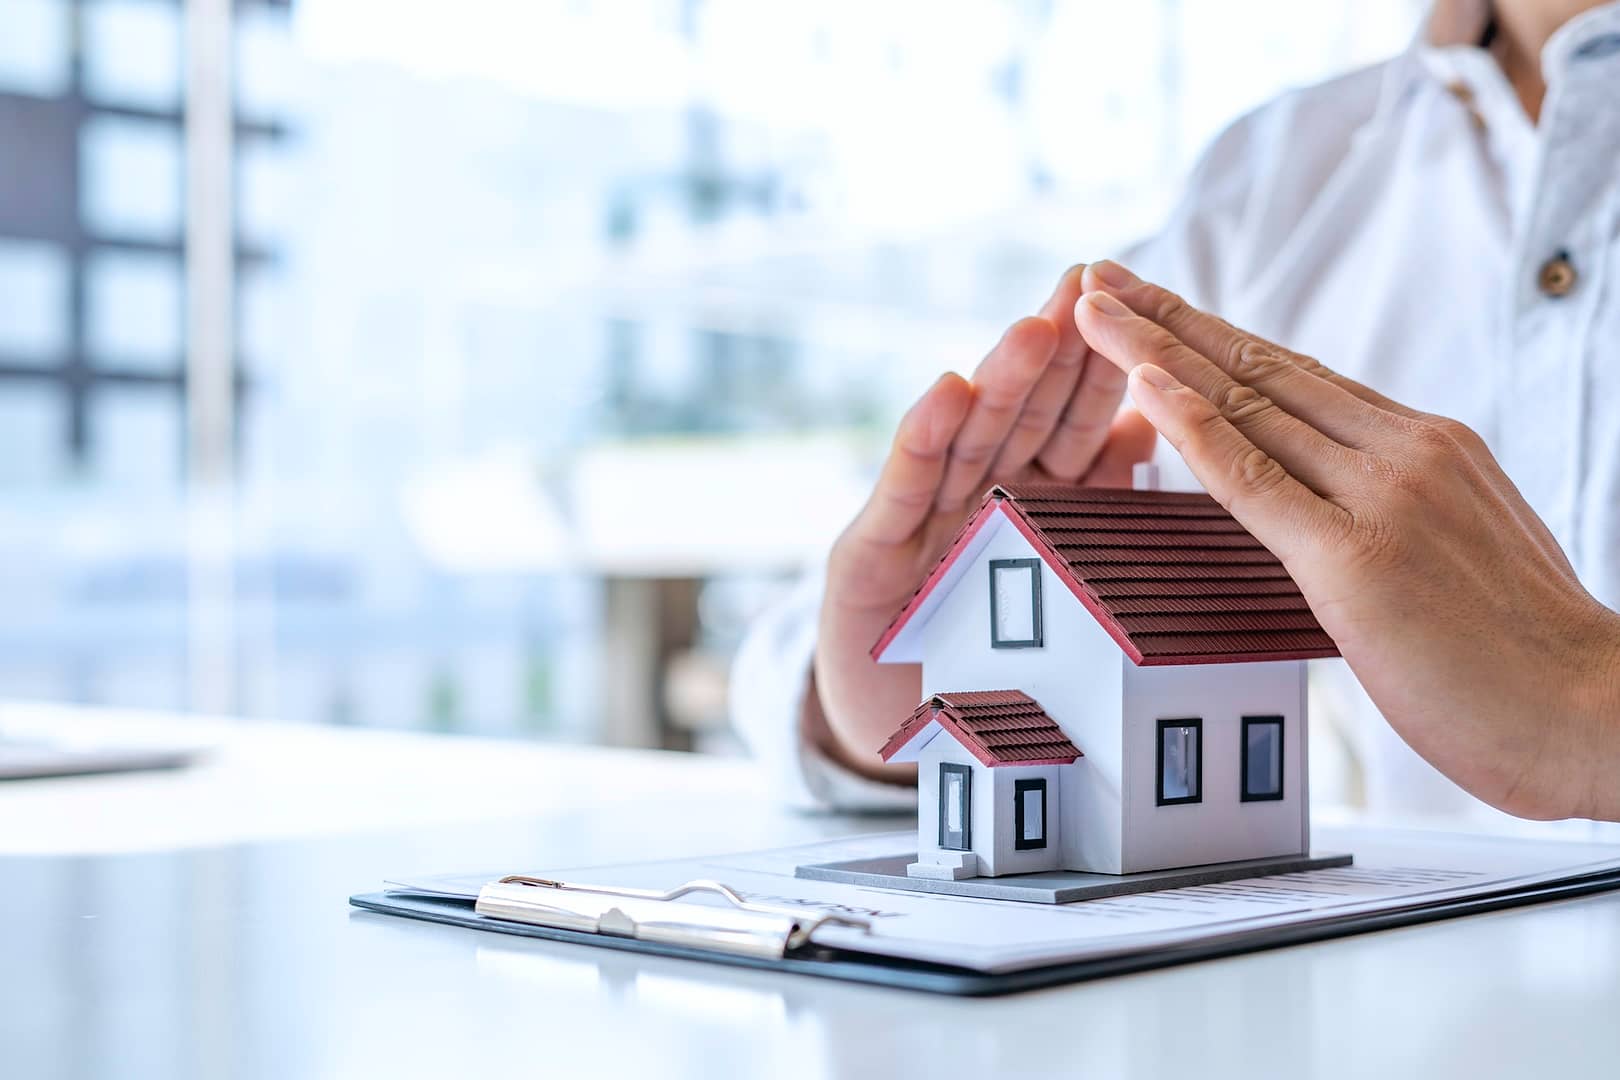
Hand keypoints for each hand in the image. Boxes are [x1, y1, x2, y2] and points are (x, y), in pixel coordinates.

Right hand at [811, 265, 1157, 779]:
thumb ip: (1088, 497)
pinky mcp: (867, 551)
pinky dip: (925, 439)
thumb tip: (1151, 421)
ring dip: (1002, 380)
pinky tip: (948, 391)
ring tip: (1036, 327)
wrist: (887, 721)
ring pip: (970, 438)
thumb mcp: (1040, 574)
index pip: (1072, 423)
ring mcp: (920, 517)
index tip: (1141, 305)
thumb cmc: (972, 649)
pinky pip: (904, 489)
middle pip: (1023, 412)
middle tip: (1088, 283)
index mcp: (1027, 499)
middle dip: (1055, 349)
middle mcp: (972, 494)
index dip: (1101, 367)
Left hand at [1073, 261, 1619, 820]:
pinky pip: (1254, 479)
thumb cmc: (1525, 651)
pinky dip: (1192, 427)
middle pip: (1260, 372)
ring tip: (1094, 306)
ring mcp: (1381, 497)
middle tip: (1100, 278)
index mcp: (1425, 445)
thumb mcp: (1456, 546)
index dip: (1219, 339)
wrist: (1594, 712)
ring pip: (1247, 406)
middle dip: (1169, 321)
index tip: (1159, 307)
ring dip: (1156, 350)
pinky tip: (1143, 383)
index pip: (1297, 378)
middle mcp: (1402, 451)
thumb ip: (1391, 509)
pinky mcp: (1356, 558)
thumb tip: (1332, 507)